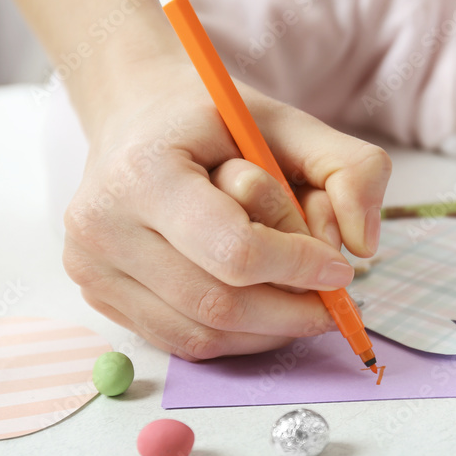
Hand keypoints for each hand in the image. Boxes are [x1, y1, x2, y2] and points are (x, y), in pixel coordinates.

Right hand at [61, 54, 390, 360]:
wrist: (134, 115)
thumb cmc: (212, 120)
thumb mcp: (288, 122)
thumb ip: (349, 168)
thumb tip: (364, 246)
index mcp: (144, 171)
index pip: (234, 250)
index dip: (297, 269)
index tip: (341, 270)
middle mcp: (102, 224)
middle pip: (218, 303)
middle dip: (290, 311)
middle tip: (333, 303)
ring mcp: (91, 265)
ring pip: (199, 334)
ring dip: (266, 332)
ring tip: (302, 306)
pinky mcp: (96, 294)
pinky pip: (178, 340)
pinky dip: (233, 337)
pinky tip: (262, 312)